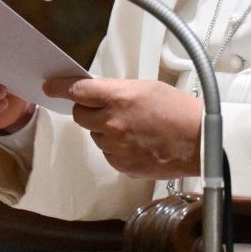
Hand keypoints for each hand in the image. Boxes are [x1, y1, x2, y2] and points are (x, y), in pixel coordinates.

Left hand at [45, 77, 201, 178]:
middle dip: (88, 109)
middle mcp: (112, 123)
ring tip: (132, 127)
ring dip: (104, 129)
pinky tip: (137, 142)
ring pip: (95, 135)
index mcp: (119, 98)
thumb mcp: (147, 88)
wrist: (200, 143)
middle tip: (105, 107)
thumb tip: (95, 94)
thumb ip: (117, 90)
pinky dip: (116, 146)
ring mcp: (116, 147)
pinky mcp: (121, 165)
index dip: (61, 87)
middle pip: (80, 115)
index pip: (78, 91)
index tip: (50, 86)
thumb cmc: (178, 110)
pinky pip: (108, 152)